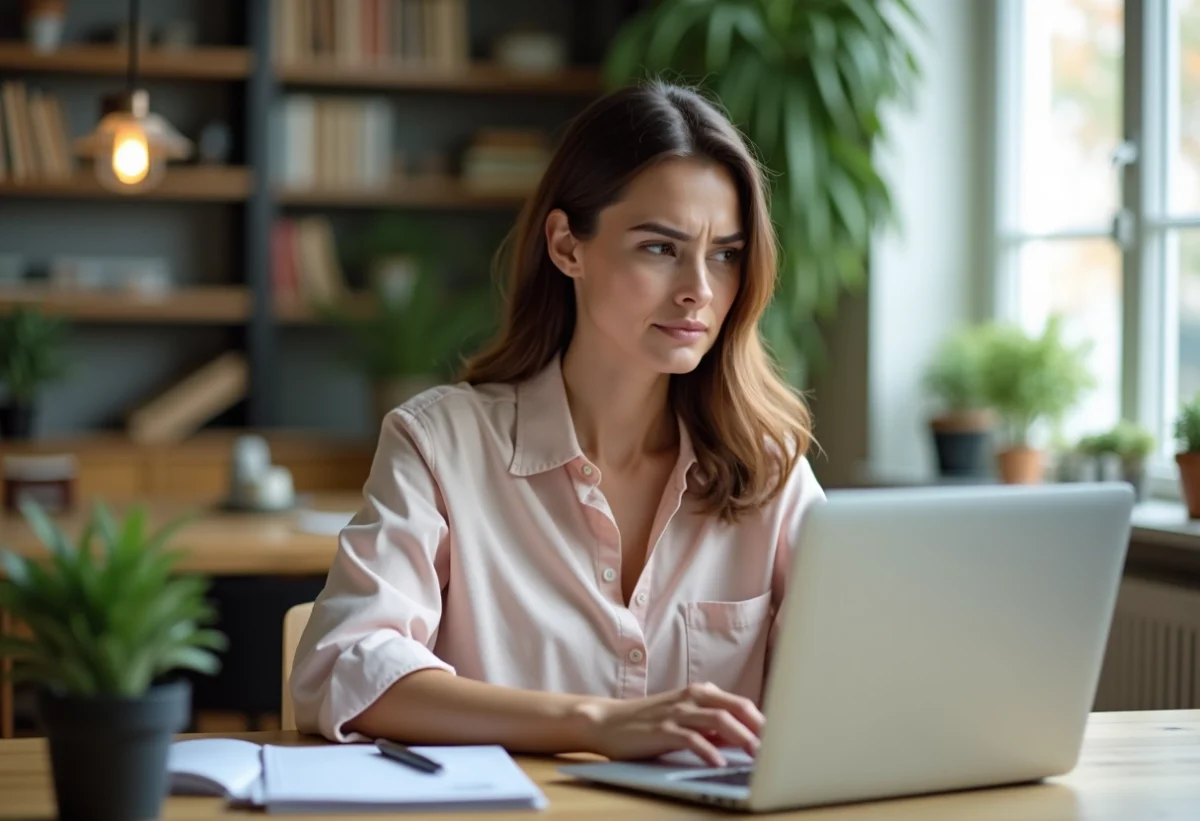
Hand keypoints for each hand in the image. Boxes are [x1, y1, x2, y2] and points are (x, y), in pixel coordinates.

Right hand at [573, 682, 763, 767]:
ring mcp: (676, 712)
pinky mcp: (662, 729)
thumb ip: (710, 723)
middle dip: (759, 727)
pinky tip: (718, 762)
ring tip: (756, 755)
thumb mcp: (683, 716)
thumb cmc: (648, 722)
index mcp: (700, 693)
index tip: (782, 738)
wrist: (607, 721)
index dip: (763, 720)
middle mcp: (691, 698)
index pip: (741, 703)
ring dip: (741, 737)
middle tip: (777, 747)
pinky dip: (708, 750)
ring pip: (718, 720)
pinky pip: (690, 738)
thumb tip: (741, 738)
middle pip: (735, 708)